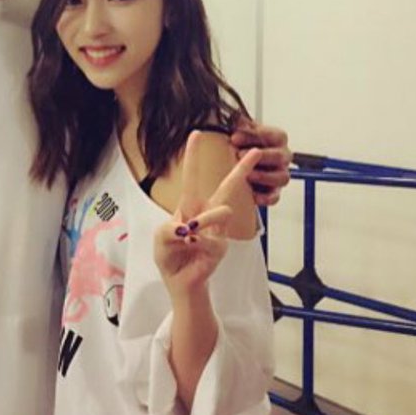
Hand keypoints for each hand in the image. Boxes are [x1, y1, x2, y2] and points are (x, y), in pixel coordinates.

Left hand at [154, 133, 261, 300]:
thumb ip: (169, 229)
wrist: (179, 282)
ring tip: (189, 236)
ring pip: (220, 210)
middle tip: (255, 150)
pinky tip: (193, 251)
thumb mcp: (159, 238)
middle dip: (242, 168)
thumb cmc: (169, 256)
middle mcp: (206, 213)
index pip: (192, 177)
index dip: (193, 156)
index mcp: (189, 206)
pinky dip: (197, 244)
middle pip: (229, 186)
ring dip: (203, 221)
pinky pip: (212, 237)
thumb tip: (190, 227)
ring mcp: (217, 228)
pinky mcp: (222, 244)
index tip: (196, 133)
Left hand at [230, 121, 291, 205]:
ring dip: (264, 176)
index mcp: (277, 138)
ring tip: (247, 175)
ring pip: (282, 178)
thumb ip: (239, 123)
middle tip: (239, 155)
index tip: (234, 137)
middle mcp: (283, 156)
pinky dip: (266, 197)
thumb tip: (233, 116)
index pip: (274, 135)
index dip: (254, 136)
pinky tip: (253, 195)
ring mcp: (281, 174)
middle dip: (260, 156)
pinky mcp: (275, 192)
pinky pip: (276, 197)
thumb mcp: (241, 130)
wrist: (241, 162)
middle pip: (280, 156)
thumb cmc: (243, 143)